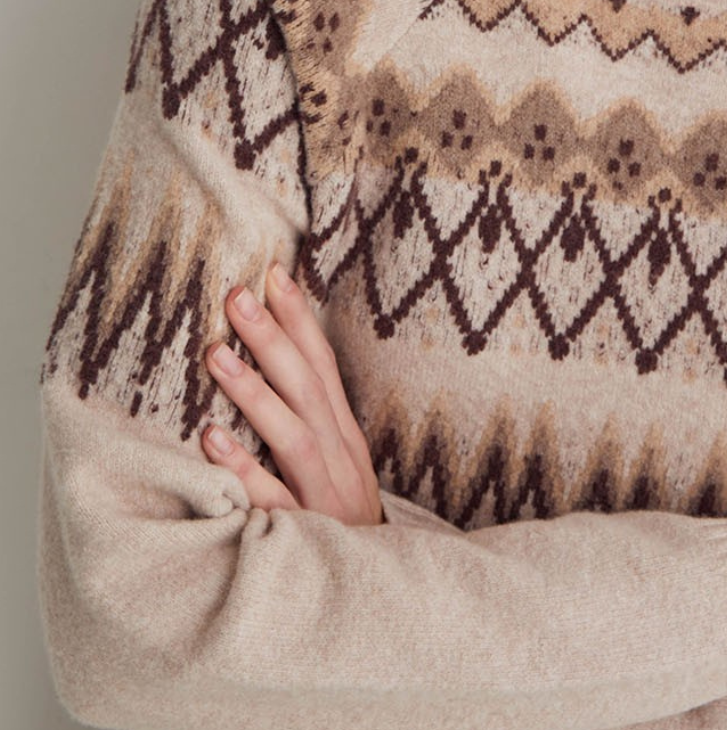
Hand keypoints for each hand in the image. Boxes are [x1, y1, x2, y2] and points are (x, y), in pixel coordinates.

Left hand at [202, 261, 383, 525]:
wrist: (375, 595)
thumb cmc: (341, 519)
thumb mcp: (337, 461)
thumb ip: (310, 417)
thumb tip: (273, 362)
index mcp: (344, 433)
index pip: (323, 364)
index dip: (300, 317)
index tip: (274, 272)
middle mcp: (340, 455)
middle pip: (307, 386)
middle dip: (273, 337)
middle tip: (236, 294)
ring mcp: (324, 493)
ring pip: (292, 434)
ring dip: (254, 391)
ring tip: (216, 353)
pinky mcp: (306, 532)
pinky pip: (272, 498)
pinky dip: (244, 468)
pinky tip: (211, 440)